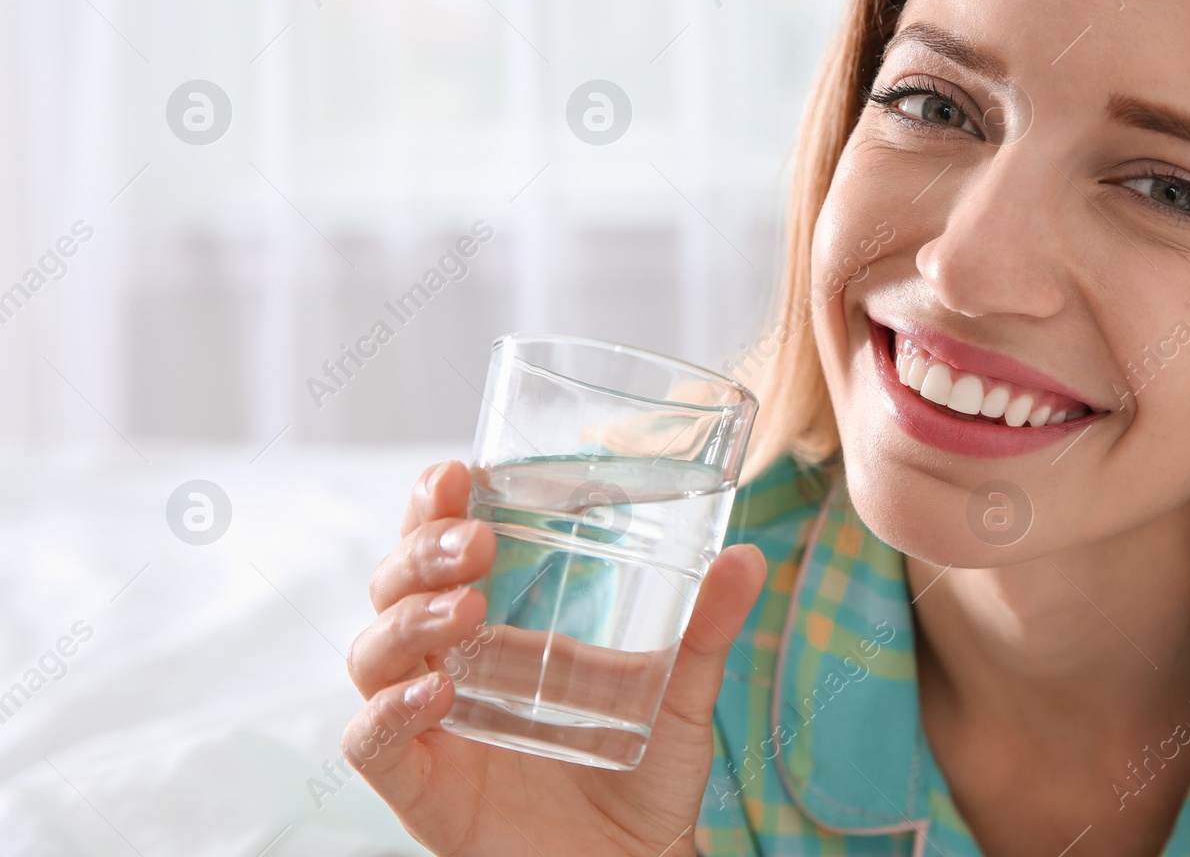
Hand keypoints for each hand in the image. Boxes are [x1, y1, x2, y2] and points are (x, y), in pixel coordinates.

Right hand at [345, 460, 766, 855]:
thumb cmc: (645, 774)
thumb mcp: (681, 689)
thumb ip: (708, 626)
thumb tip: (748, 557)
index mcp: (495, 630)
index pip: (437, 550)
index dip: (431, 507)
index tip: (455, 471)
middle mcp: (448, 667)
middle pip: (392, 589)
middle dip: (419, 551)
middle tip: (473, 539)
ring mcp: (429, 726)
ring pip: (371, 655)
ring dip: (408, 620)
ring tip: (468, 606)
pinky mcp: (422, 789)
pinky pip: (371, 744)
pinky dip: (390, 712)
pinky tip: (436, 692)